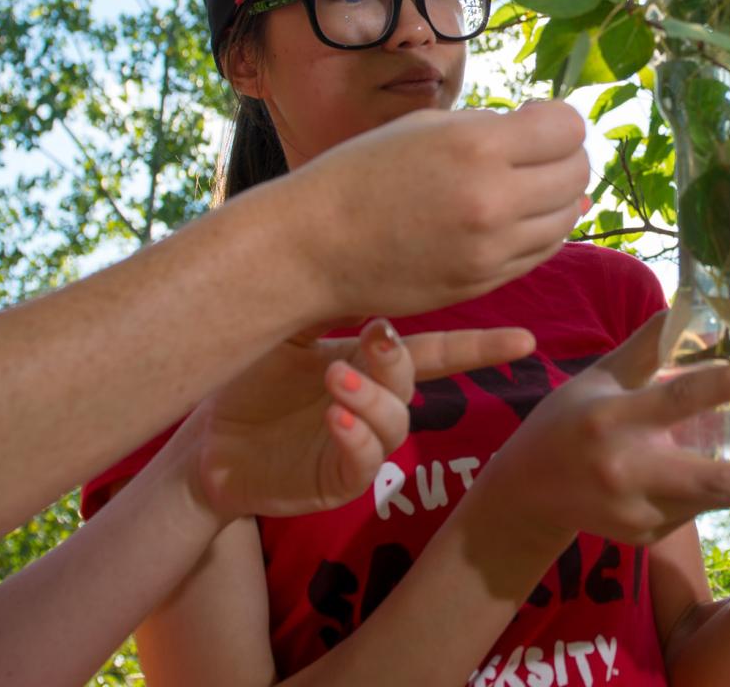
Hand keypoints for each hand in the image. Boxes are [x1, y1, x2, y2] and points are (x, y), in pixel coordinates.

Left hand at [192, 319, 535, 521]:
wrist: (204, 442)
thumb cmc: (247, 380)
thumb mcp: (284, 330)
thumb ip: (323, 300)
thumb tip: (360, 251)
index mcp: (371, 364)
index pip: (437, 353)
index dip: (482, 348)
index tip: (525, 341)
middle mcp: (376, 403)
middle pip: (414, 380)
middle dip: (397, 360)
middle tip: (371, 339)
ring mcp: (361, 444)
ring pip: (395, 421)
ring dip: (372, 397)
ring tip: (336, 379)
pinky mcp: (338, 479)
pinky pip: (363, 460)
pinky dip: (354, 436)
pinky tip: (333, 418)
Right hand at [266, 101, 592, 321]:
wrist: (314, 246)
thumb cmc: (363, 174)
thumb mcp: (427, 127)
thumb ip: (493, 129)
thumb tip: (554, 135)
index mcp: (476, 147)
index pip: (568, 129)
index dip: (559, 120)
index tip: (539, 120)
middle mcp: (493, 201)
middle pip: (577, 173)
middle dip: (566, 156)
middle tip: (541, 151)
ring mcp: (491, 250)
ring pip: (566, 218)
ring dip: (558, 196)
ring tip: (529, 183)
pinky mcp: (484, 282)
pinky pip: (539, 252)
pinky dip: (540, 230)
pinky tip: (516, 215)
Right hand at [478, 312, 729, 545]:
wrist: (527, 495)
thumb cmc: (566, 421)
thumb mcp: (599, 375)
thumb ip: (647, 346)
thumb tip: (694, 306)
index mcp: (613, 418)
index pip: (677, 399)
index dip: (725, 385)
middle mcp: (627, 470)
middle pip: (715, 479)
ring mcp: (637, 511)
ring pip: (714, 497)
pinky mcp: (645, 536)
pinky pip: (695, 510)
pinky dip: (716, 491)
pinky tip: (718, 475)